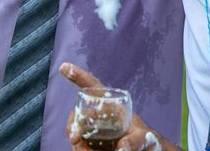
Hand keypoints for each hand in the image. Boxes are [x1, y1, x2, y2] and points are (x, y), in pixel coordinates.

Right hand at [60, 63, 175, 150]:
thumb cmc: (145, 139)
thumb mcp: (144, 138)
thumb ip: (135, 140)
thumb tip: (122, 147)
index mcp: (112, 105)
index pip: (93, 87)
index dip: (79, 76)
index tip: (64, 67)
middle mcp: (98, 115)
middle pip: (77, 114)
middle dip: (72, 125)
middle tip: (74, 138)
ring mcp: (92, 130)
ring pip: (75, 131)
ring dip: (76, 142)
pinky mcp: (89, 144)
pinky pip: (79, 146)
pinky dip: (79, 150)